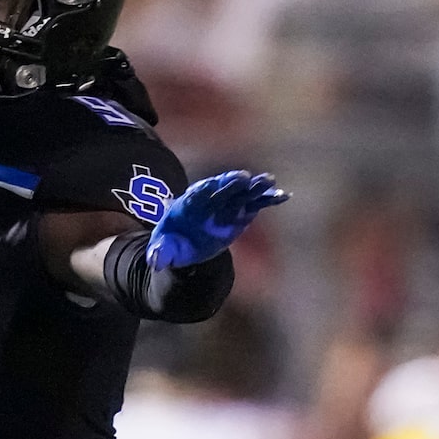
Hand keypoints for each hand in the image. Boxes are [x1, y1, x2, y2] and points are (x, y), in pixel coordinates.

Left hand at [148, 170, 286, 270]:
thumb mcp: (164, 248)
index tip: (216, 184)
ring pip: (242, 193)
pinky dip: (268, 200)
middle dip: (234, 183)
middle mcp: (210, 200)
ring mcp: (227, 205)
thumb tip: (156, 260)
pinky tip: (282, 196)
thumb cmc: (173, 243)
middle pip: (223, 189)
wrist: (188, 243)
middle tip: (247, 178)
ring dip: (255, 187)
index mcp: (189, 204)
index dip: (208, 189)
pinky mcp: (240, 212)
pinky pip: (256, 204)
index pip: (198, 194)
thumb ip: (161, 252)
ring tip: (270, 181)